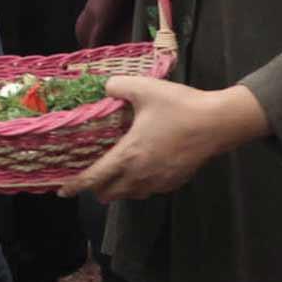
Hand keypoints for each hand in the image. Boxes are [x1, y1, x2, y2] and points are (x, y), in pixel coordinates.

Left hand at [59, 79, 263, 200]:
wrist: (218, 124)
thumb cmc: (180, 107)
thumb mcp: (145, 88)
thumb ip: (118, 86)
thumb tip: (105, 87)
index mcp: (128, 155)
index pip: (94, 177)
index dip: (75, 186)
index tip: (63, 191)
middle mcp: (140, 175)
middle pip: (109, 194)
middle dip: (96, 189)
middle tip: (92, 179)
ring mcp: (158, 182)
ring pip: (130, 195)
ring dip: (119, 189)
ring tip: (117, 176)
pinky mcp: (174, 183)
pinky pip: (149, 190)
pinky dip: (139, 186)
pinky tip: (144, 171)